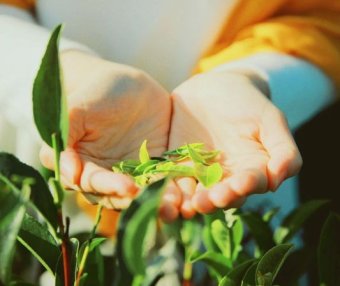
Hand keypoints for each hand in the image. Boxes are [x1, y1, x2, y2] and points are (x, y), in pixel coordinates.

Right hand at [39, 51, 170, 208]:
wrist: (124, 84)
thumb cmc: (95, 92)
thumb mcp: (78, 108)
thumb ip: (67, 135)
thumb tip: (68, 174)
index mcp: (85, 165)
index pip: (94, 183)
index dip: (109, 187)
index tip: (126, 188)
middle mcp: (109, 174)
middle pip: (122, 195)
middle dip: (140, 200)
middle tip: (159, 205)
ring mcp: (135, 171)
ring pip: (146, 190)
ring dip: (160, 199)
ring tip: (176, 203)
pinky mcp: (158, 164)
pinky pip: (167, 176)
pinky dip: (176, 184)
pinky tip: (188, 190)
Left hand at [160, 71, 301, 220]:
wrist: (215, 88)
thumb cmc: (247, 103)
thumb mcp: (270, 120)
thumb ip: (283, 149)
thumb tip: (279, 178)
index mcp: (250, 170)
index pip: (250, 184)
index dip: (246, 186)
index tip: (240, 184)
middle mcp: (225, 178)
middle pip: (221, 194)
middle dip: (216, 198)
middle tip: (208, 200)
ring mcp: (199, 174)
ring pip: (195, 193)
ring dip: (190, 201)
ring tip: (186, 205)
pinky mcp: (176, 166)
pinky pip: (172, 179)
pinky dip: (167, 188)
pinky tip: (162, 193)